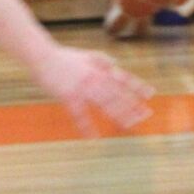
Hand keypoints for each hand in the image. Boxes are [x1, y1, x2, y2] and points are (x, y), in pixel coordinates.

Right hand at [31, 44, 153, 134]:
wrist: (42, 55)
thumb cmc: (64, 57)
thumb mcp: (87, 55)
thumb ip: (103, 60)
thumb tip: (116, 64)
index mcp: (100, 69)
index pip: (123, 78)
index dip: (137, 86)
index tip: (151, 94)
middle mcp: (95, 78)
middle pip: (118, 94)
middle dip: (133, 105)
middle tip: (146, 115)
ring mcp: (83, 88)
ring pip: (104, 104)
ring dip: (118, 115)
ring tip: (129, 125)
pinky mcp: (69, 96)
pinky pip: (80, 115)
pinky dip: (86, 127)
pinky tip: (93, 138)